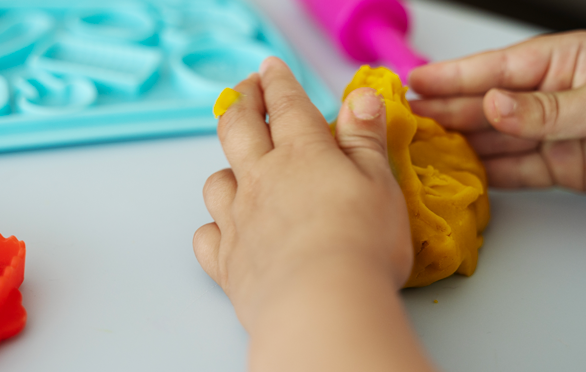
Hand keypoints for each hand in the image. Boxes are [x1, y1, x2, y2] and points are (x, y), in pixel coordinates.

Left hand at [194, 57, 435, 370]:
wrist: (321, 304)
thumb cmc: (360, 243)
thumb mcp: (379, 182)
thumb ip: (365, 138)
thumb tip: (360, 97)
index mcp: (302, 154)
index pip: (285, 104)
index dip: (277, 81)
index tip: (269, 67)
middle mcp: (262, 180)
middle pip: (238, 127)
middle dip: (240, 101)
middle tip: (244, 89)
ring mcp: (239, 220)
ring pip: (217, 182)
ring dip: (226, 168)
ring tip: (238, 168)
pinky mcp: (227, 262)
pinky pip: (206, 237)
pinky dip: (213, 229)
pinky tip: (225, 232)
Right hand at [409, 31, 585, 199]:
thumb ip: (542, 110)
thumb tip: (493, 105)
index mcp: (558, 63)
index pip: (494, 69)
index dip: (451, 76)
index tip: (415, 82)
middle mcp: (548, 96)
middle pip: (486, 104)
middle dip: (446, 111)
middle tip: (408, 119)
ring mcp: (550, 132)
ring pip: (495, 139)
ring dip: (461, 144)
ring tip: (423, 150)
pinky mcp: (558, 166)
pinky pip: (514, 170)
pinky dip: (489, 175)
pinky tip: (462, 175)